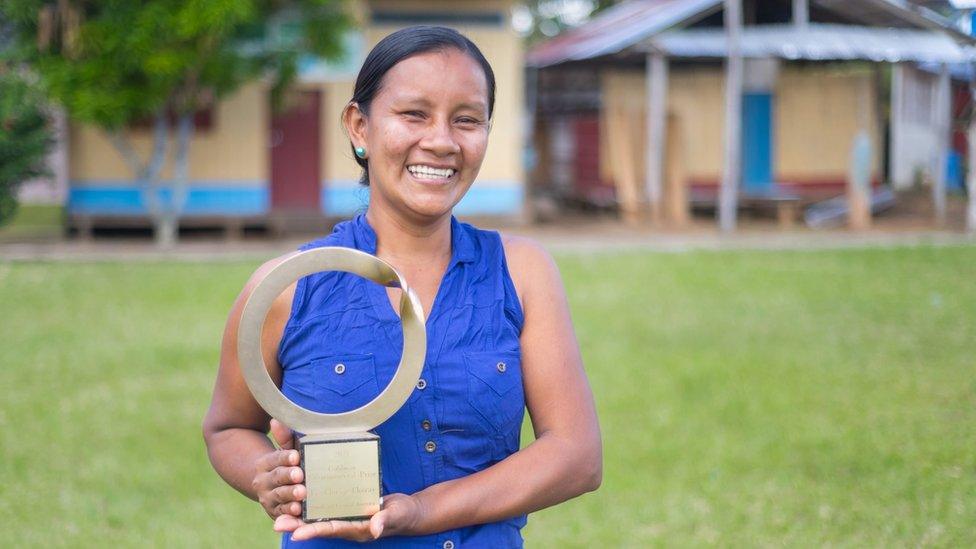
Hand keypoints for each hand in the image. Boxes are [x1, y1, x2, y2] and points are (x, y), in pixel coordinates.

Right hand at [253, 419, 305, 518]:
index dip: (285, 457)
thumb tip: (276, 420)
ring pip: (279, 495)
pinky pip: (281, 512)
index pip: (275, 458)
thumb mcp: (287, 450)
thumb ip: (284, 437)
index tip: (296, 456)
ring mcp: (268, 497)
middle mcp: (263, 480)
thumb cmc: (289, 464)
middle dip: (288, 476)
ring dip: (289, 494)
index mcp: (266, 462)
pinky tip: (298, 510)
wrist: (271, 487)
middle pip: (277, 477)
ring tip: (301, 493)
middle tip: (300, 474)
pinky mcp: (274, 512)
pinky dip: (289, 512)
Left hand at [273, 493, 425, 541]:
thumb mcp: (396, 515)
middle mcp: (348, 525)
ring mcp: (347, 517)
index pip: (332, 529)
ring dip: (300, 517)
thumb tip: (375, 529)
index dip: (314, 531)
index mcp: (358, 529)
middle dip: (298, 526)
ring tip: (279, 515)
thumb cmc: (403, 514)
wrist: (409, 513)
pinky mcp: (348, 508)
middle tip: (277, 524)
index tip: (295, 533)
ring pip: (320, 519)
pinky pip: (328, 510)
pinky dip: (314, 507)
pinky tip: (300, 499)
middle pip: (320, 527)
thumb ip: (385, 520)